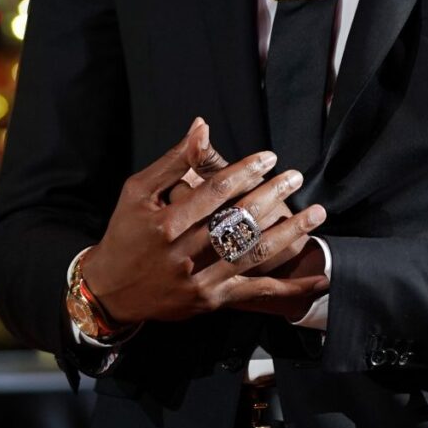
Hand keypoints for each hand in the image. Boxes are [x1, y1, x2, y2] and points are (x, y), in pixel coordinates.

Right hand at [79, 118, 326, 325]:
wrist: (110, 290)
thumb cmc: (125, 233)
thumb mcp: (138, 191)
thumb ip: (173, 161)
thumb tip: (201, 126)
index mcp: (166, 223)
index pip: (215, 192)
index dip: (245, 172)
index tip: (269, 158)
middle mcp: (184, 253)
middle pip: (238, 221)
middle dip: (272, 195)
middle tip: (295, 176)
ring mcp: (200, 280)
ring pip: (253, 254)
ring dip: (289, 234)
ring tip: (315, 213)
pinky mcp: (210, 301)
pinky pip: (256, 293)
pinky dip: (289, 287)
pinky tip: (317, 277)